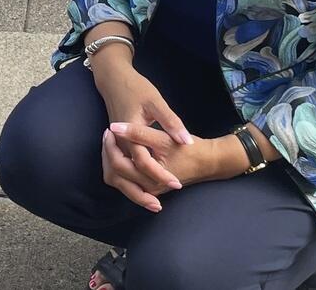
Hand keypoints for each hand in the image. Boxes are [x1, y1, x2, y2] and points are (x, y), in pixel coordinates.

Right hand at [91, 63, 191, 209]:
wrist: (114, 79)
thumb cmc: (136, 88)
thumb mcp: (156, 102)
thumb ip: (171, 122)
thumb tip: (186, 141)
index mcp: (128, 133)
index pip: (143, 161)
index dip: (160, 175)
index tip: (176, 184)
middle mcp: (118, 142)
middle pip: (125, 175)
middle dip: (141, 193)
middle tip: (160, 205)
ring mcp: (114, 144)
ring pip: (117, 176)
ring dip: (132, 191)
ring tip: (152, 203)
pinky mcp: (114, 145)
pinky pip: (117, 170)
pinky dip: (128, 181)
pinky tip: (143, 187)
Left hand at [108, 123, 225, 189]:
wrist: (207, 161)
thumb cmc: (189, 149)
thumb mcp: (163, 138)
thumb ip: (139, 133)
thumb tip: (114, 127)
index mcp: (149, 179)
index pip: (118, 164)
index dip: (111, 145)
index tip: (110, 128)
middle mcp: (146, 188)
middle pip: (114, 174)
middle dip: (108, 152)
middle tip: (108, 132)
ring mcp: (147, 188)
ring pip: (118, 178)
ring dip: (112, 158)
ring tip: (112, 138)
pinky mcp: (149, 184)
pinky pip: (126, 178)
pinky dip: (120, 163)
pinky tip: (120, 147)